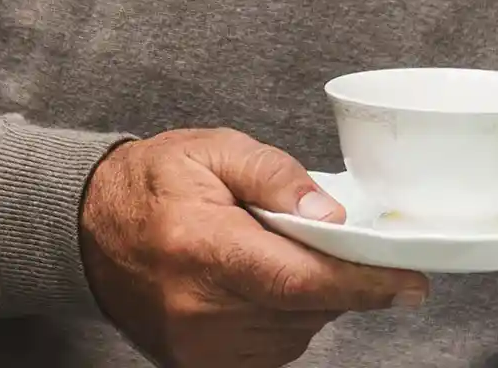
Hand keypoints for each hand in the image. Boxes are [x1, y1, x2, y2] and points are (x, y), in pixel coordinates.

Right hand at [81, 129, 427, 366]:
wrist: (87, 227)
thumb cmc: (154, 181)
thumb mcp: (215, 150)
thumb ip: (277, 176)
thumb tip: (332, 214)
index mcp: (204, 248)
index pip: (301, 280)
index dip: (364, 285)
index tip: (411, 284)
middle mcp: (199, 309)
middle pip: (307, 309)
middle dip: (337, 278)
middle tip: (328, 239)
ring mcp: (197, 346)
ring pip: (296, 334)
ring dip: (310, 299)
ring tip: (280, 255)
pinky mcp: (197, 365)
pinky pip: (271, 351)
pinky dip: (286, 320)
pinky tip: (266, 285)